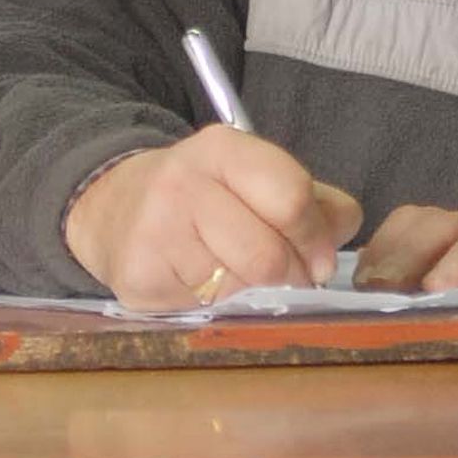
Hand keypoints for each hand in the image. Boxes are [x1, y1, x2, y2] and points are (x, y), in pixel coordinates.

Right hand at [64, 127, 362, 310]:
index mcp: (221, 148)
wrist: (113, 208)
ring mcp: (155, 230)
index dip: (316, 237)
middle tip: (294, 281)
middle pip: (268, 254)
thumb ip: (312, 200)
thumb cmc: (203, 196)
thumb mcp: (254, 178)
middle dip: (293, 277)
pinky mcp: (138, 277)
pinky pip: (206, 308)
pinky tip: (206, 286)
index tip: (322, 259)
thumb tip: (343, 228)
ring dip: (257, 294)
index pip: (290, 196)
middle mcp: (182, 182)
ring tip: (246, 281)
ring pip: (240, 287)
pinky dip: (220, 306)